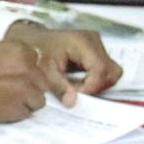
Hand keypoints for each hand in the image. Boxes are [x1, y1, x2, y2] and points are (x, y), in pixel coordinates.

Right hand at [0, 38, 72, 121]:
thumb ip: (4, 55)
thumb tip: (11, 60)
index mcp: (19, 50)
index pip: (36, 59)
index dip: (27, 67)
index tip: (15, 73)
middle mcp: (28, 68)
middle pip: (41, 79)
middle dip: (30, 84)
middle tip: (11, 88)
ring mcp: (26, 90)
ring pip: (39, 98)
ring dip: (27, 100)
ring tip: (8, 100)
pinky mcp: (20, 110)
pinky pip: (27, 112)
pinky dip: (18, 112)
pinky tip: (3, 108)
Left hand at [7, 20, 121, 95]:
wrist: (32, 40)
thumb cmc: (38, 52)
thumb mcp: (45, 71)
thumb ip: (59, 88)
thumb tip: (72, 103)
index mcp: (83, 42)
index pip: (100, 69)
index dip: (90, 87)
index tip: (75, 96)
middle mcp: (94, 41)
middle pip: (110, 71)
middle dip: (96, 87)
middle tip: (76, 92)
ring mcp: (97, 46)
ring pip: (110, 73)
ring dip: (96, 85)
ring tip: (76, 88)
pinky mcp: (96, 52)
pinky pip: (104, 71)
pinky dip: (94, 81)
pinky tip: (78, 83)